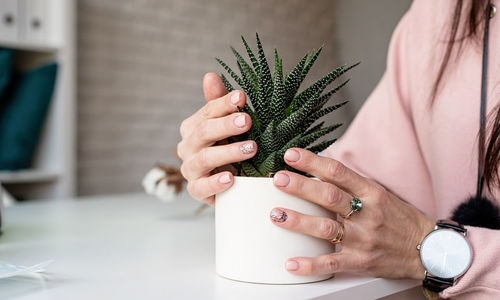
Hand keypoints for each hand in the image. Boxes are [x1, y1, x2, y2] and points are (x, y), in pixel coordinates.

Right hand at [177, 73, 256, 204]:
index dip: (223, 104)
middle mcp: (187, 147)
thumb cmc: (228, 149)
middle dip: (226, 125)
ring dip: (228, 152)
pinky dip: (216, 183)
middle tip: (247, 121)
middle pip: (203, 132)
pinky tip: (231, 178)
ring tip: (251, 148)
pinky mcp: (197, 191)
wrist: (230, 185)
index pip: (207, 112)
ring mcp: (190, 170)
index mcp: (193, 127)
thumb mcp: (228, 126)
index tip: (242, 97)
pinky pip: (202, 187)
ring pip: (204, 158)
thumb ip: (219, 104)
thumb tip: (210, 75)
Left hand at [269, 148, 434, 279]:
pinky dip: (310, 265)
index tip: (291, 155)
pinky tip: (291, 263)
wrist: (428, 251)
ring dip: (299, 221)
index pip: (338, 172)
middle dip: (301, 186)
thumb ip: (353, 185)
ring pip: (327, 228)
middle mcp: (368, 214)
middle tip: (278, 179)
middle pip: (329, 196)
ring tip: (276, 214)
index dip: (313, 161)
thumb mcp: (381, 194)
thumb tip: (320, 169)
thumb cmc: (400, 219)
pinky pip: (332, 263)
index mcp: (372, 193)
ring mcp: (364, 239)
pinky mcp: (361, 262)